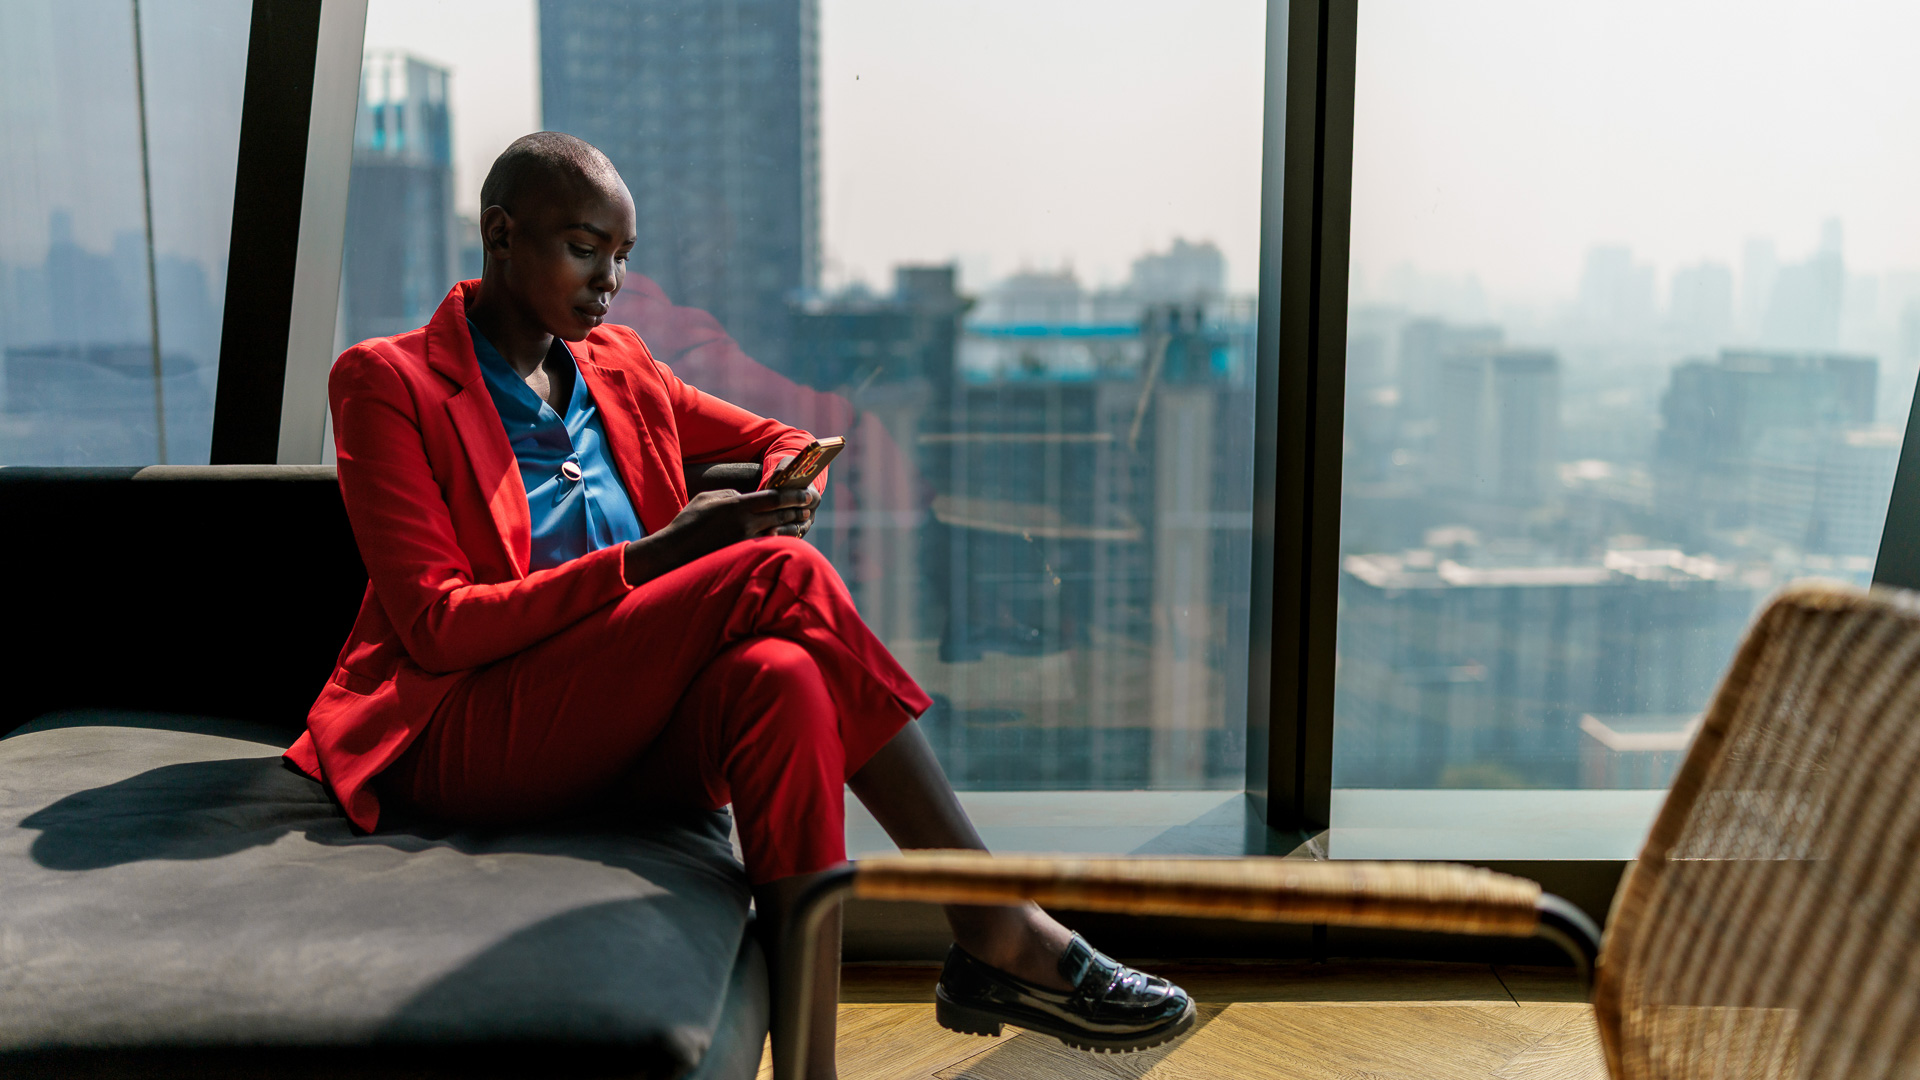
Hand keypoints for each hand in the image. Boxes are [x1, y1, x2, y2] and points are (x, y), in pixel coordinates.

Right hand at [622, 486, 819, 584]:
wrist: (673, 552)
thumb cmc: (688, 522)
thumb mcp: (708, 498)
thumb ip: (731, 495)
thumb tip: (747, 498)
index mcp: (737, 505)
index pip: (775, 498)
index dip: (794, 495)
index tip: (807, 494)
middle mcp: (744, 524)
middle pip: (781, 516)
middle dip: (798, 510)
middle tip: (810, 507)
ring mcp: (744, 542)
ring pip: (778, 533)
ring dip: (793, 527)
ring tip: (803, 522)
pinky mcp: (741, 555)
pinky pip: (767, 547)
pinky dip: (779, 541)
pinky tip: (786, 538)